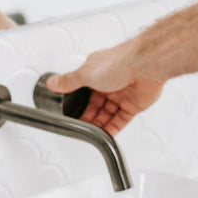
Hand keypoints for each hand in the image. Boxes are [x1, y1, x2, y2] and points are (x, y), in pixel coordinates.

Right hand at [47, 42, 163, 135]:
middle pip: (95, 106)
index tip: (71, 115)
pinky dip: (113, 129)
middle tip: (80, 128)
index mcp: (96, 73)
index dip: (77, 105)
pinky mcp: (134, 105)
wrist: (146, 66)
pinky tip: (106, 135)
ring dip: (99, 125)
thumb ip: (68, 81)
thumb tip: (52, 83)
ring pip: (107, 115)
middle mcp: (110, 83)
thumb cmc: (120, 62)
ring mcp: (122, 94)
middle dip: (88, 118)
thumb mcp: (85, 73)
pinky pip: (121, 121)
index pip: (83, 92)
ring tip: (91, 134)